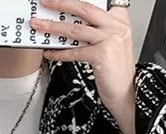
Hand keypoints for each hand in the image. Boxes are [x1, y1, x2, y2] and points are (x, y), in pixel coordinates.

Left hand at [31, 0, 137, 133]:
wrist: (126, 91)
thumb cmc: (116, 70)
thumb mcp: (110, 43)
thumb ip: (95, 30)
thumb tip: (70, 22)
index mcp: (119, 18)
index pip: (93, 4)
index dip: (74, 2)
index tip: (59, 1)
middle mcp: (116, 25)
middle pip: (84, 8)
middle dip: (61, 3)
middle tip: (46, 2)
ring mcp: (110, 39)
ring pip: (75, 29)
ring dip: (53, 27)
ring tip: (39, 25)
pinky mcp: (102, 54)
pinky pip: (75, 51)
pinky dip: (60, 53)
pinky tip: (50, 52)